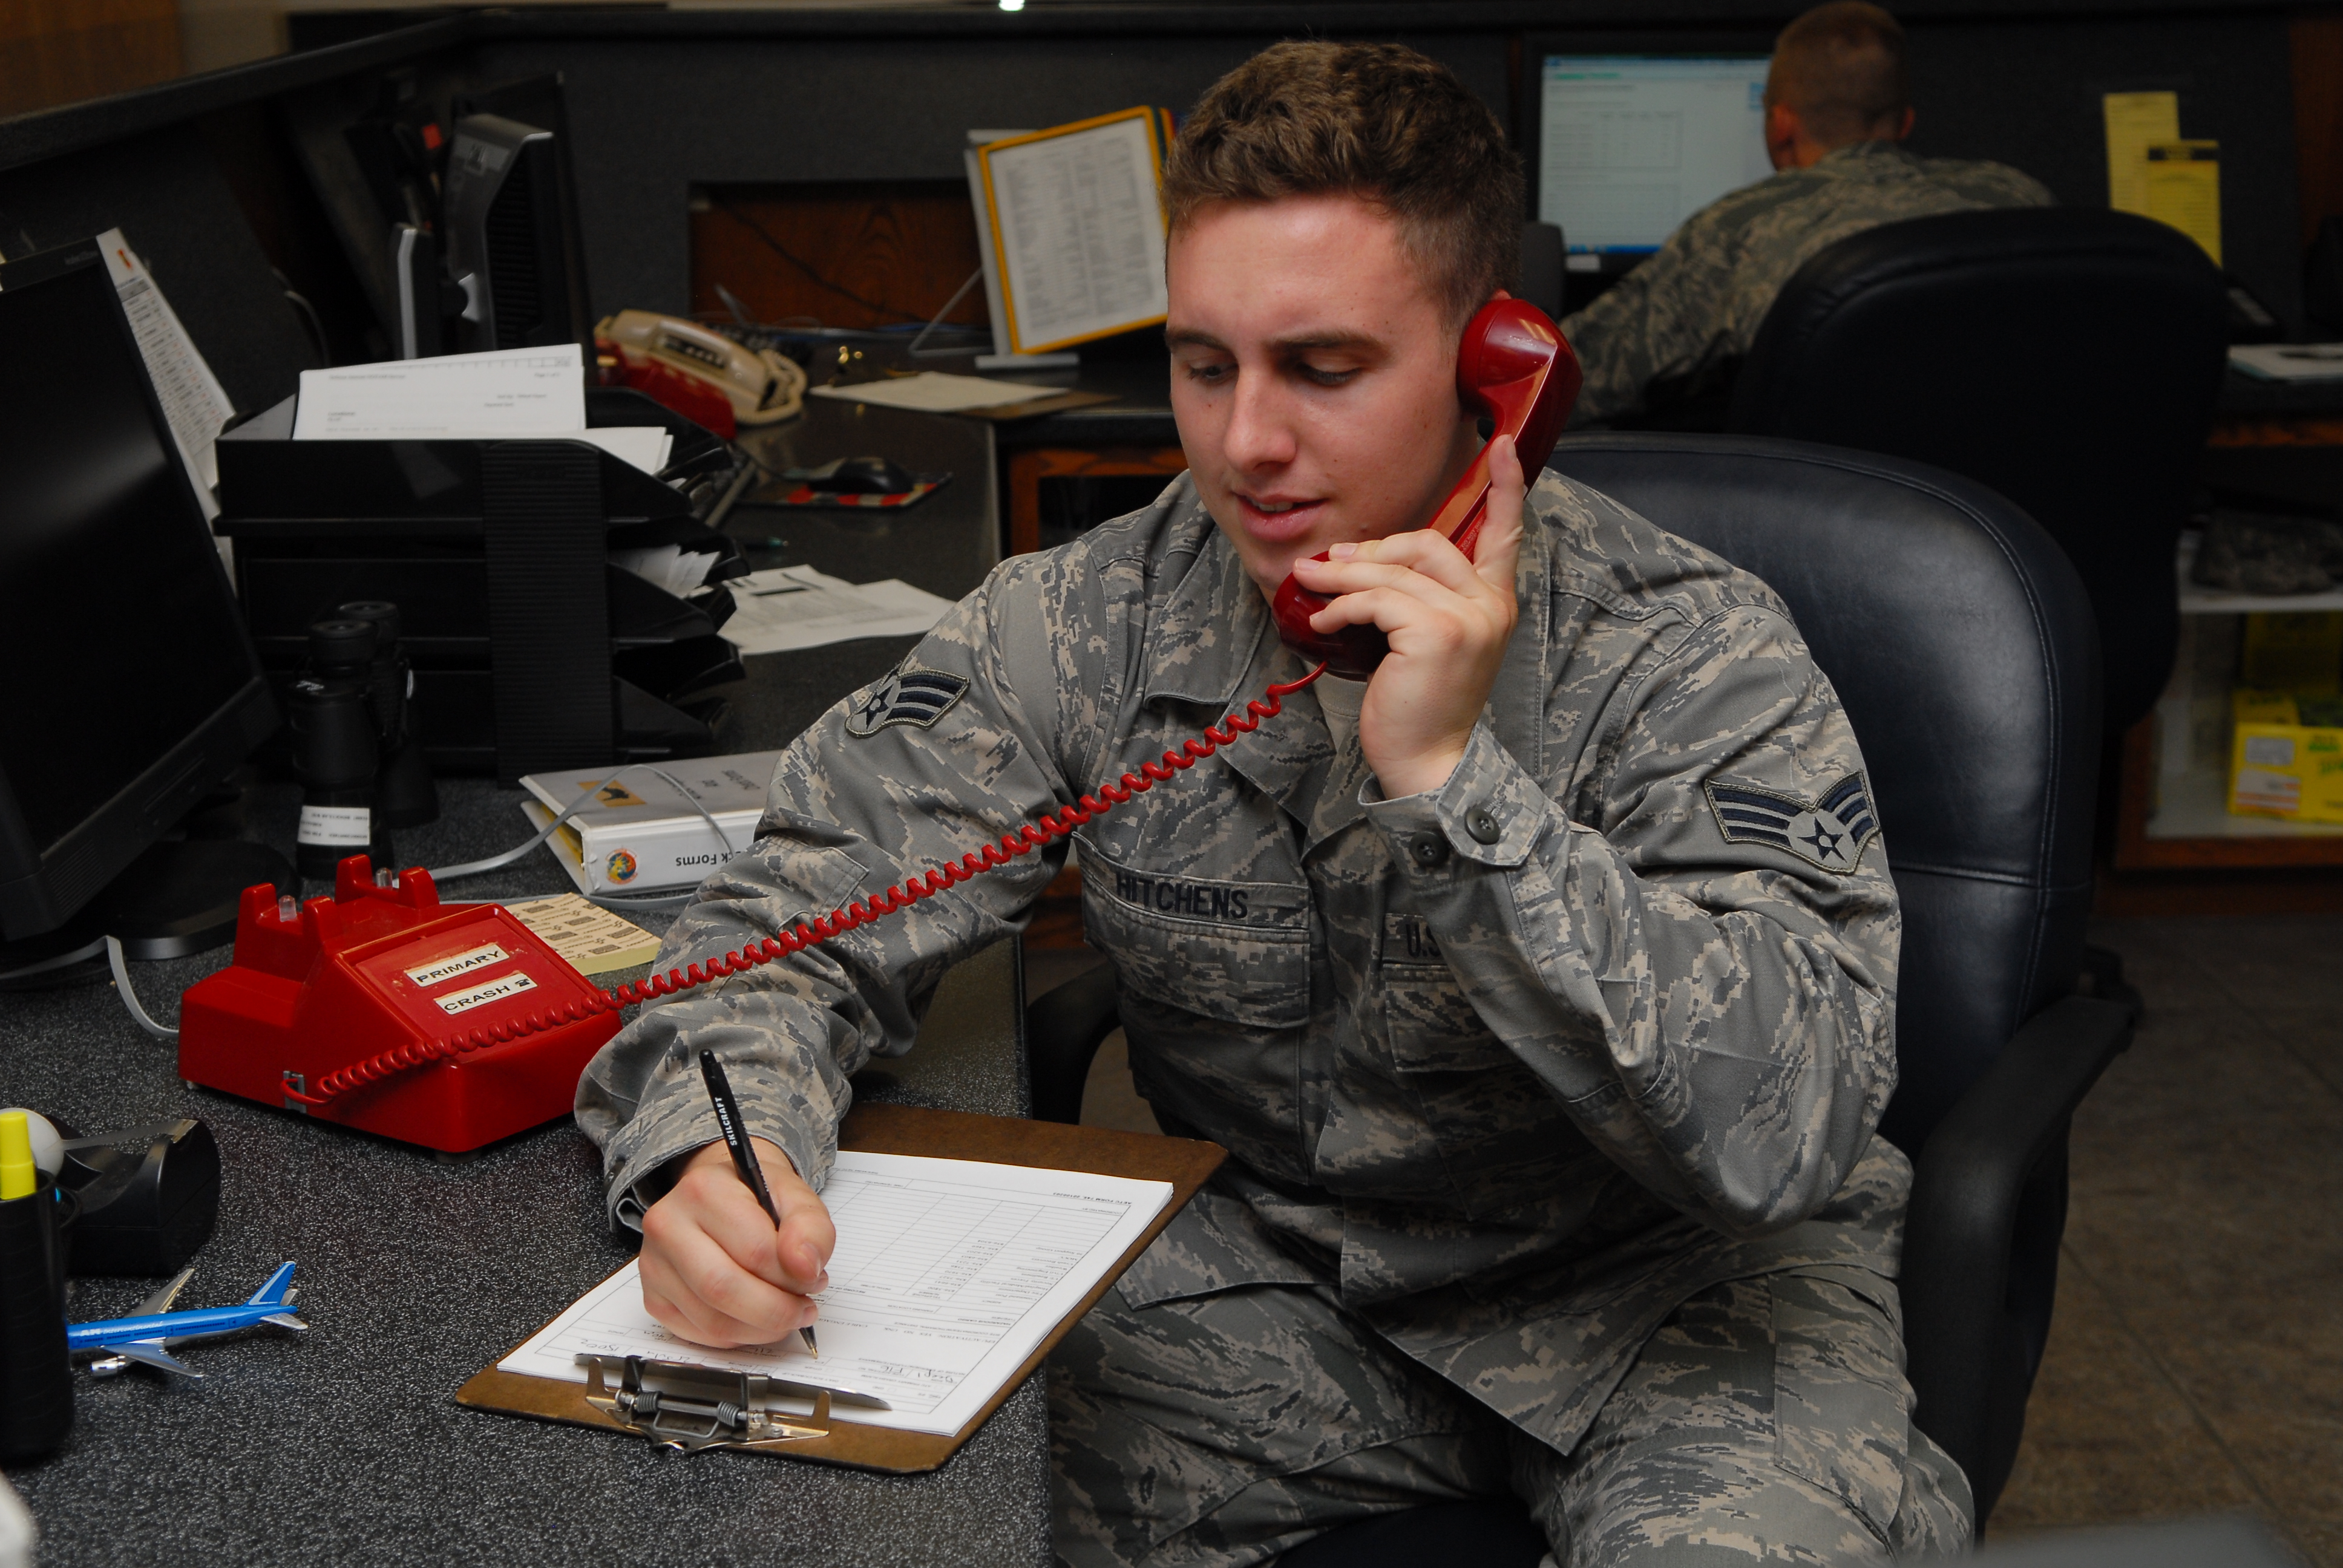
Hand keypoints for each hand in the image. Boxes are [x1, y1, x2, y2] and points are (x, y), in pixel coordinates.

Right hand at [639, 1136, 835, 1348]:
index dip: (793, 1276)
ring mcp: (654, 1264)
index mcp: (703, 1190)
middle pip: (724, 1289)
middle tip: (803, 1309)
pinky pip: (698, 1334)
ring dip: (760, 1328)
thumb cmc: (757, 1198)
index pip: (755, 1250)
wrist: (722, 1196)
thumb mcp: (794, 1196)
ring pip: (711, 1320)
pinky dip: (736, 1336)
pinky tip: (754, 1318)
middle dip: (776, 1310)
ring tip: (784, 1312)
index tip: (814, 1279)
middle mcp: (668, 1225)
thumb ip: (810, 1227)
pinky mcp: (653, 1298)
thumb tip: (805, 1268)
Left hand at [1288, 433, 1524, 797]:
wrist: (1427, 761)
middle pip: (1427, 542)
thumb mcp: (1424, 640)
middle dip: (1374, 548)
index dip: (1507, 487)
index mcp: (1495, 602)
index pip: (1506, 533)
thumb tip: (1354, 557)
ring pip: (1392, 572)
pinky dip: (1341, 607)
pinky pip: (1375, 599)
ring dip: (1341, 577)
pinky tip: (1323, 624)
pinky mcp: (1435, 634)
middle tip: (1331, 563)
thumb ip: (1413, 595)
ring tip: (1309, 585)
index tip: (1505, 446)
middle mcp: (1490, 605)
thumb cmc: (1420, 703)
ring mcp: (1466, 618)